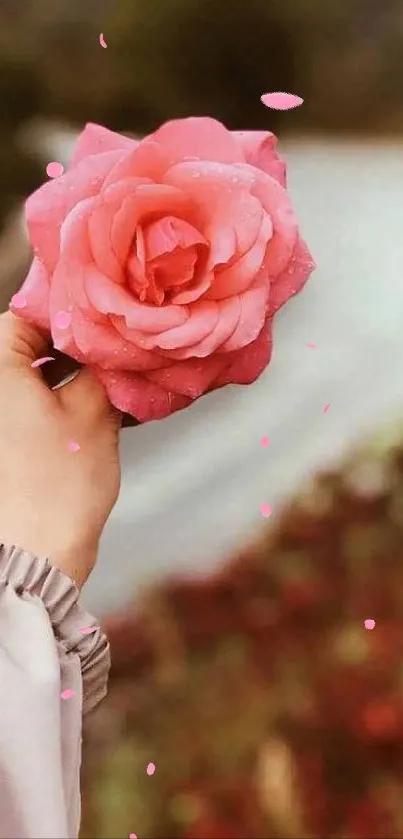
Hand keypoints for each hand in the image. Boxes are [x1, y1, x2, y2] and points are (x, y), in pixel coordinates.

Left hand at [0, 312, 120, 586]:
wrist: (35, 558)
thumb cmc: (58, 485)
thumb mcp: (93, 412)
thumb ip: (103, 365)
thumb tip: (115, 343)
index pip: (29, 314)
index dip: (74, 314)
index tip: (112, 321)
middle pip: (32, 345)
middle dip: (78, 348)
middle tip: (122, 352)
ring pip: (36, 377)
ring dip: (75, 377)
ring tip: (119, 382)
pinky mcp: (5, 444)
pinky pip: (34, 406)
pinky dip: (64, 403)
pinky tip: (103, 408)